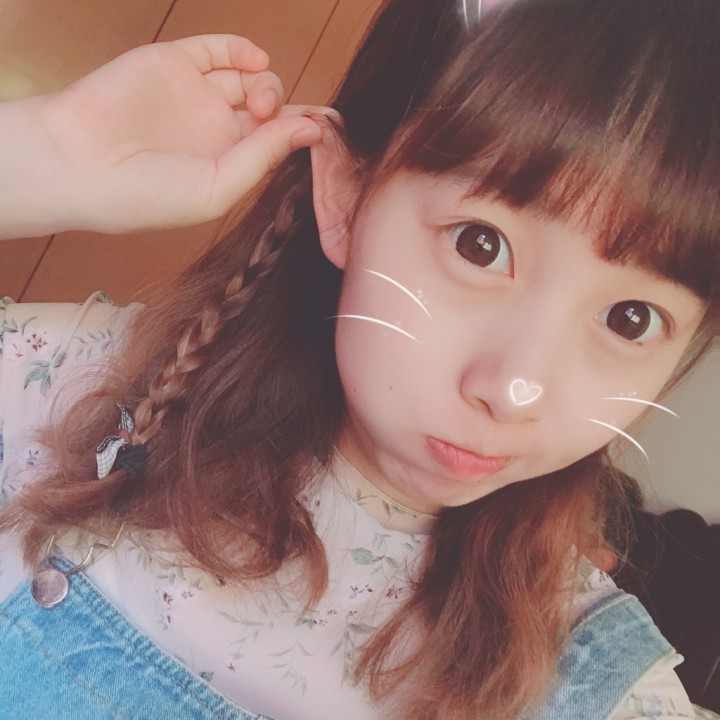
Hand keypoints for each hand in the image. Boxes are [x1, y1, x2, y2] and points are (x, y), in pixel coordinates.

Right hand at [23, 35, 328, 233]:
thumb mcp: (218, 188)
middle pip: (268, 110)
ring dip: (266, 83)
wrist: (81, 165)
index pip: (274, 143)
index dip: (300, 132)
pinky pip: (217, 49)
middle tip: (272, 117)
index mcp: (226, 166)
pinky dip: (242, 50)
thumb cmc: (146, 195)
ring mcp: (195, 96)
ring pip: (248, 78)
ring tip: (258, 100)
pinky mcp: (174, 64)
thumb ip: (263, 157)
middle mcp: (214, 131)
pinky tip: (255, 61)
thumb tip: (310, 130)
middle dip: (283, 109)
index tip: (326, 125)